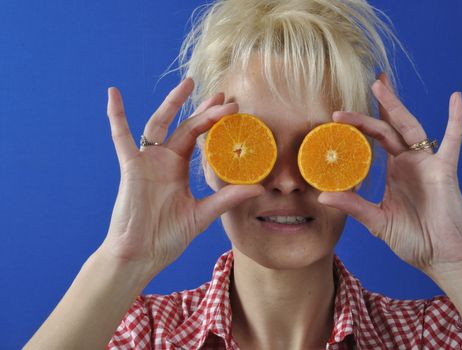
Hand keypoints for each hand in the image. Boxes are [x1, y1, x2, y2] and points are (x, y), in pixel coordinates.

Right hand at [101, 78, 262, 280]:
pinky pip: (121, 138)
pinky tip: (113, 94)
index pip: (200, 138)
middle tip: (224, 95)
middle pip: (185, 126)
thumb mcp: (202, 214)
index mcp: (179, 169)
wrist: (141, 254)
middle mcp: (164, 160)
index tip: (235, 109)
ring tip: (189, 83)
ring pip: (160, 124)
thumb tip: (259, 188)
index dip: (215, 123)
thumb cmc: (167, 236)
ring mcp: (147, 161)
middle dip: (204, 110)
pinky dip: (116, 116)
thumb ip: (226, 199)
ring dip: (172, 103)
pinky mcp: (131, 166)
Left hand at [319, 74, 461, 276]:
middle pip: (390, 126)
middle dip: (378, 104)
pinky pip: (452, 141)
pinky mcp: (444, 170)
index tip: (339, 113)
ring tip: (381, 84)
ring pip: (409, 127)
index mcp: (394, 170)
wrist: (441, 257)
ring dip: (396, 105)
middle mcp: (409, 162)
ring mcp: (427, 164)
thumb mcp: (376, 220)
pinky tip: (456, 98)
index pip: (375, 138)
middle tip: (368, 82)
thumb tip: (322, 197)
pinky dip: (456, 120)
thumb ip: (353, 206)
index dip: (359, 123)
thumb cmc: (413, 240)